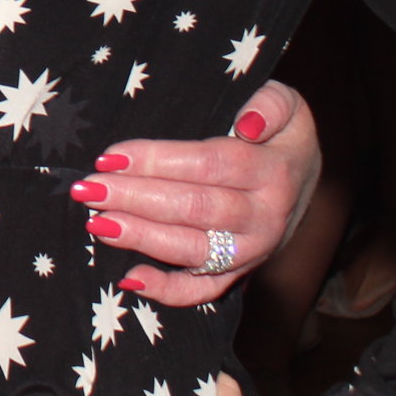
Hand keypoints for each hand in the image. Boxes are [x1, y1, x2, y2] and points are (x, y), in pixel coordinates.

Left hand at [75, 80, 318, 305]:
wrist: (305, 178)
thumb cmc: (280, 134)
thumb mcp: (288, 104)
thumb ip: (270, 104)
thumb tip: (247, 125)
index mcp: (272, 172)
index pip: (208, 165)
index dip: (157, 161)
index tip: (110, 156)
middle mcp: (264, 217)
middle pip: (195, 208)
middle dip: (136, 199)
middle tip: (90, 190)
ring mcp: (252, 251)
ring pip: (194, 249)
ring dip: (142, 239)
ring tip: (98, 224)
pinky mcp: (239, 273)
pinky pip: (204, 291)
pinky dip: (167, 290)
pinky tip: (130, 278)